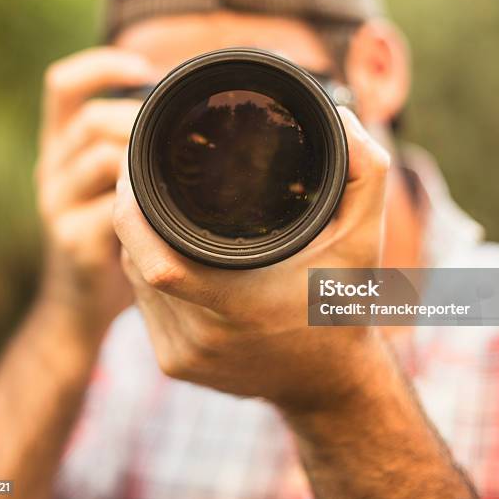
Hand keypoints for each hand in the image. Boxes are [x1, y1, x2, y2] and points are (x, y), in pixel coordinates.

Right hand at [36, 47, 157, 339]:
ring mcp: (56, 205)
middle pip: (89, 120)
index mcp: (61, 147)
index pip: (63, 86)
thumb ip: (132, 151)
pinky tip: (163, 217)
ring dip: (144, 162)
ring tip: (178, 176)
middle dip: (139, 122)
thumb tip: (188, 117)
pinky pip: (111, 212)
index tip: (145, 68)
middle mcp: (52, 169)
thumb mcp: (113, 184)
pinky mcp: (71, 242)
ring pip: (101, 159)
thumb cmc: (111, 232)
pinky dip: (142, 208)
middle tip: (181, 137)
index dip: (100, 66)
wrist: (82, 301)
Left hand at [113, 107, 390, 409]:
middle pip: (137, 261)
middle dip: (134, 213)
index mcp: (238, 307)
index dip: (131, 211)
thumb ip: (364, 174)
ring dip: (141, 241)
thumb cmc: (343, 308)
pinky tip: (169, 250)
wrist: (329, 382)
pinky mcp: (173, 364)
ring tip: (161, 208)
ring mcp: (180, 356)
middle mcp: (199, 339)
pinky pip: (143, 304)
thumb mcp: (366, 239)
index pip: (155, 260)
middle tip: (147, 175)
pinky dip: (148, 269)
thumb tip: (341, 116)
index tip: (136, 169)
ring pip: (135, 281)